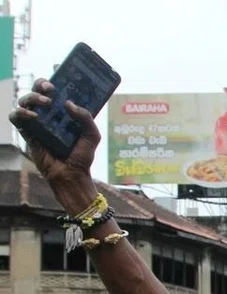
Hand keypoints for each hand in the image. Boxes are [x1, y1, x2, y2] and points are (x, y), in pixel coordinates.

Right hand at [9, 78, 100, 211]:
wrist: (70, 175)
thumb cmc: (83, 156)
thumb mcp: (92, 135)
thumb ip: (85, 117)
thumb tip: (68, 103)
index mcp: (66, 112)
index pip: (59, 90)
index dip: (56, 76)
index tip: (58, 67)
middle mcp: (50, 114)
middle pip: (39, 91)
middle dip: (41, 84)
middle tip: (50, 88)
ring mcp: (38, 122)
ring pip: (25, 100)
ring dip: (32, 97)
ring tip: (45, 104)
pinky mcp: (28, 132)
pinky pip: (16, 117)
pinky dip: (20, 113)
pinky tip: (32, 116)